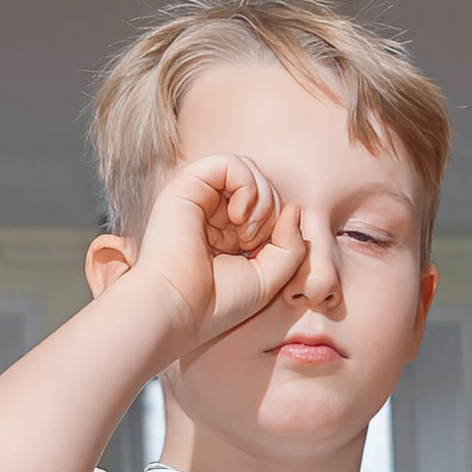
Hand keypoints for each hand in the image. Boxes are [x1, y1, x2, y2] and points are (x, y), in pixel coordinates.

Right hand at [131, 154, 307, 352]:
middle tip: (254, 243)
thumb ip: (291, 246)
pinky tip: (237, 215)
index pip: (267, 207)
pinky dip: (245, 184)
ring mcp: (199, 197)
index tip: (264, 255)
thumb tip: (294, 208)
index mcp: (227, 235)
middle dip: (271, 211)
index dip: (277, 226)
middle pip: (260, 185)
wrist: (176, 308)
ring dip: (261, 198)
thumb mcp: (270, 278)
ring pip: (248, 170)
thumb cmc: (217, 303)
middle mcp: (212, 213)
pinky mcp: (188, 185)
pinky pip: (230, 163)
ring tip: (246, 232)